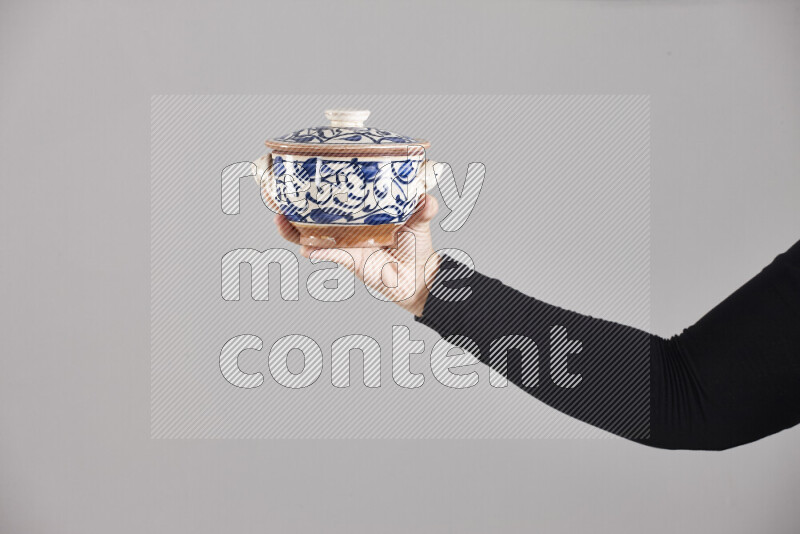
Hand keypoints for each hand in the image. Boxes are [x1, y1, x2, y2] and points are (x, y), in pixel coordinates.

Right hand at [274, 194, 440, 316]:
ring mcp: (346, 241)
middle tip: (276, 193)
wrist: (419, 277)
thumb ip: (423, 210)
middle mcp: (350, 223)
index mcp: (363, 208)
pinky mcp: (348, 259)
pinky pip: (327, 254)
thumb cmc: (418, 245)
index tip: (302, 169)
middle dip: (293, 203)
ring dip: (293, 228)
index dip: (319, 183)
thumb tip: (428, 200)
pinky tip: (306, 247)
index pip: (337, 192)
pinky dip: (316, 251)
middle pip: (314, 212)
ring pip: (312, 233)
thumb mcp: (420, 221)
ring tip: (280, 219)